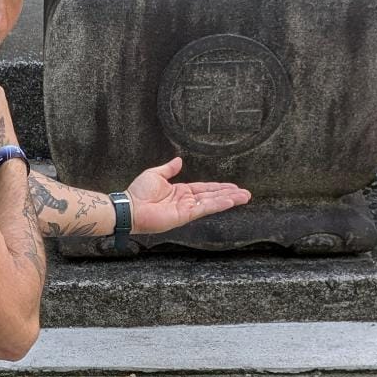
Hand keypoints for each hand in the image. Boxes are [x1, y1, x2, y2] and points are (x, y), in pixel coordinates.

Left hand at [126, 158, 250, 234]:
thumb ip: (169, 169)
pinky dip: (218, 204)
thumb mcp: (155, 174)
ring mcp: (187, 209)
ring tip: (244, 197)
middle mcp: (187, 201)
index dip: (219, 187)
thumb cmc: (138, 193)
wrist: (130, 207)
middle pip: (213, 196)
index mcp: (181, 191)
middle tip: (246, 194)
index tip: (233, 186)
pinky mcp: (185, 215)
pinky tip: (230, 201)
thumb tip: (178, 161)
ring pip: (212, 202)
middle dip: (230, 194)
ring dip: (229, 199)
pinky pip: (204, 208)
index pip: (205, 189)